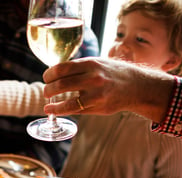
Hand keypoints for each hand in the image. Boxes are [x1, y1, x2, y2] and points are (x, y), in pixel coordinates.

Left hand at [42, 57, 174, 122]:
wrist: (136, 86)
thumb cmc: (113, 74)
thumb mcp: (98, 63)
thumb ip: (79, 68)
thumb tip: (56, 74)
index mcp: (91, 63)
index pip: (62, 68)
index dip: (49, 74)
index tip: (46, 77)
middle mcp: (93, 77)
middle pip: (61, 84)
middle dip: (48, 89)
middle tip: (46, 91)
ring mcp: (96, 93)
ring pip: (67, 99)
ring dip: (52, 102)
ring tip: (48, 103)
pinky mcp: (99, 106)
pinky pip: (75, 109)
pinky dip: (60, 110)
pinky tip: (52, 111)